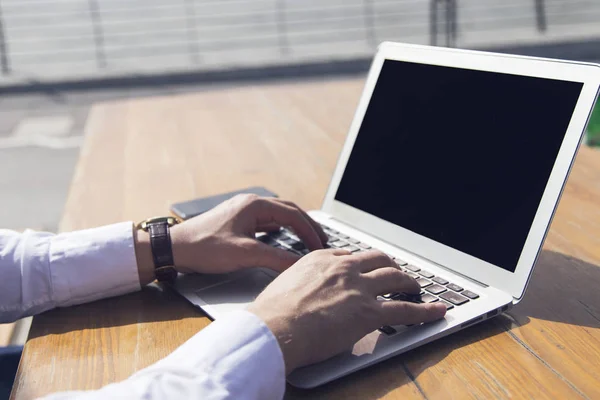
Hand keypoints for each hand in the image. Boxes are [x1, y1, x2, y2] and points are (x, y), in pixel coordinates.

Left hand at [134, 194, 327, 283]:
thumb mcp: (244, 254)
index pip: (293, 214)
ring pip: (277, 216)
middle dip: (307, 226)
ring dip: (294, 227)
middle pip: (288, 211)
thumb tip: (300, 264)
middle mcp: (250, 204)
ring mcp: (243, 211)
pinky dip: (279, 230)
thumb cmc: (205, 248)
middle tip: (322, 241)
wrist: (174, 249)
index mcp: (254, 205)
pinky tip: (283, 239)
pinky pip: (265, 222)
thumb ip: (276, 258)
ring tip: (308, 239)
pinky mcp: (236, 221)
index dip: (310, 231)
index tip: (321, 246)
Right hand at [247, 249, 446, 372]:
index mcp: (321, 259)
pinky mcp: (370, 312)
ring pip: (395, 278)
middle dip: (390, 265)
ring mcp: (359, 288)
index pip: (350, 255)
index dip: (362, 264)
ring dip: (410, 282)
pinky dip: (425, 310)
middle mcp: (344, 268)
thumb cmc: (272, 312)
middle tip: (396, 274)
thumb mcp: (283, 284)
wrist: (275, 327)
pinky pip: (406, 310)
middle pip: (377, 259)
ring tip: (417, 287)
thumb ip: (300, 283)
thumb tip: (302, 293)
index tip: (365, 269)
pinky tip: (437, 311)